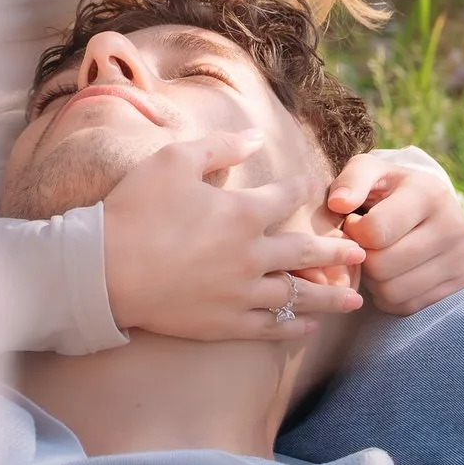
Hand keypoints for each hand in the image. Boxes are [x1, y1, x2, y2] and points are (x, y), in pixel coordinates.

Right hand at [101, 132, 364, 341]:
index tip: (314, 187)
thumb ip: (220, 146)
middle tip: (360, 253)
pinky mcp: (224, 323)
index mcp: (242, 212)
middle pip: (306, 252)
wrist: (103, 270)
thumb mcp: (174, 160)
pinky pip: (270, 328)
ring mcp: (240, 293)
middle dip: (336, 251)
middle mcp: (251, 254)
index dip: (303, 188)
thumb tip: (256, 136)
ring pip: (297, 295)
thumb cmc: (135, 210)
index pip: (288, 197)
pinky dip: (294, 328)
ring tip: (354, 299)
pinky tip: (308, 327)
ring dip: (329, 296)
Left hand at [325, 154, 463, 314]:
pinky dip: (391, 296)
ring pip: (392, 292)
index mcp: (429, 193)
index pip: (375, 231)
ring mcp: (461, 259)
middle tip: (366, 245)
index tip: (355, 222)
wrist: (430, 210)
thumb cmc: (389, 190)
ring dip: (375, 281)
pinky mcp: (460, 285)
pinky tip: (394, 273)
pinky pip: (407, 307)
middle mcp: (453, 227)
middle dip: (363, 259)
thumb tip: (339, 203)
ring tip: (380, 257)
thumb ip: (352, 180)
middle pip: (382, 266)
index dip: (354, 232)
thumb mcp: (370, 172)